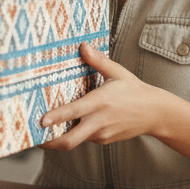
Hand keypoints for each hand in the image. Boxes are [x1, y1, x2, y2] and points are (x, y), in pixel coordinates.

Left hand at [39, 42, 157, 149]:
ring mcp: (101, 134)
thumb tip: (83, 46)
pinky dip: (73, 135)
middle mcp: (98, 122)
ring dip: (59, 138)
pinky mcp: (104, 140)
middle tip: (33, 137)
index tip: (40, 121)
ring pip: (75, 140)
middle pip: (70, 140)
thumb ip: (98, 61)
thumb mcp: (117, 72)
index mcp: (100, 103)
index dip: (55, 118)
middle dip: (49, 142)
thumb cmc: (135, 90)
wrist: (155, 113)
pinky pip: (85, 139)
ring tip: (42, 132)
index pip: (73, 112)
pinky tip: (65, 127)